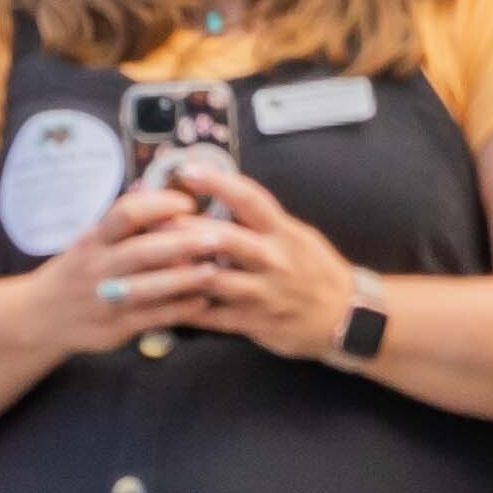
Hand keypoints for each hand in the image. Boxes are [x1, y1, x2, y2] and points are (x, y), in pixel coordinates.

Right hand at [70, 166, 244, 339]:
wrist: (43, 316)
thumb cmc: (82, 269)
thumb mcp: (93, 241)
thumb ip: (126, 226)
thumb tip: (169, 196)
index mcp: (94, 239)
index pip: (126, 213)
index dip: (160, 205)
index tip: (188, 203)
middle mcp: (98, 266)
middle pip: (142, 251)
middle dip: (182, 243)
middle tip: (218, 237)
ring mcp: (106, 298)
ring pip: (149, 287)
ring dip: (185, 279)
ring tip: (214, 271)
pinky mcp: (116, 327)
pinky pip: (153, 317)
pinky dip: (180, 309)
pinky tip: (202, 301)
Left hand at [149, 177, 373, 366]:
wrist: (346, 316)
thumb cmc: (315, 270)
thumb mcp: (297, 236)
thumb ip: (261, 221)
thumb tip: (222, 194)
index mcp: (284, 232)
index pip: (250, 199)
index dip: (218, 182)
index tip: (187, 170)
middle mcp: (274, 259)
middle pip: (226, 238)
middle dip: (186, 230)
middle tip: (152, 223)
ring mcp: (264, 292)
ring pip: (214, 280)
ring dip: (177, 273)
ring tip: (146, 266)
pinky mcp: (256, 322)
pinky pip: (214, 316)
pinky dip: (186, 310)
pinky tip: (160, 304)